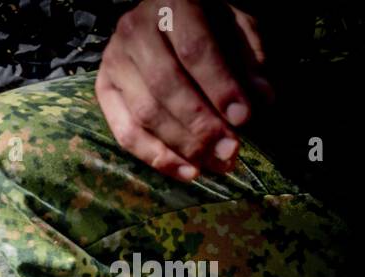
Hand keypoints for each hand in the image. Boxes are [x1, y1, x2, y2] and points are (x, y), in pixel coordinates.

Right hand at [96, 0, 272, 181]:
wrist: (164, 14)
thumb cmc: (208, 19)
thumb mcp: (236, 23)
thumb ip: (249, 57)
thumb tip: (261, 100)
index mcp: (172, 4)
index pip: (195, 51)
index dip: (219, 87)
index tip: (244, 119)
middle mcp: (135, 31)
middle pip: (166, 87)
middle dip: (200, 125)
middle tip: (230, 152)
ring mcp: (114, 62)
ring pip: (145, 113)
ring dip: (182, 147)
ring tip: (214, 165)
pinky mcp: (103, 88)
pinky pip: (125, 131)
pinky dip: (156, 156)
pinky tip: (185, 171)